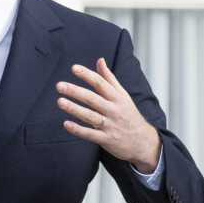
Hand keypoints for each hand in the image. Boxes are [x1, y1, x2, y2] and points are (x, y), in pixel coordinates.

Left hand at [56, 58, 160, 173]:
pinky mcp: (107, 139)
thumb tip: (100, 60)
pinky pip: (90, 134)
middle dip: (75, 91)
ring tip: (60, 101)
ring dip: (74, 109)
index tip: (74, 68)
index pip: (101, 83)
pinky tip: (66, 124)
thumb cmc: (129, 115)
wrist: (143, 142)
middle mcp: (113, 110)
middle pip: (92, 99)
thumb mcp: (123, 95)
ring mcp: (110, 125)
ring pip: (90, 116)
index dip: (87, 75)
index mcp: (117, 98)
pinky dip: (78, 130)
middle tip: (60, 86)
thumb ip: (109, 78)